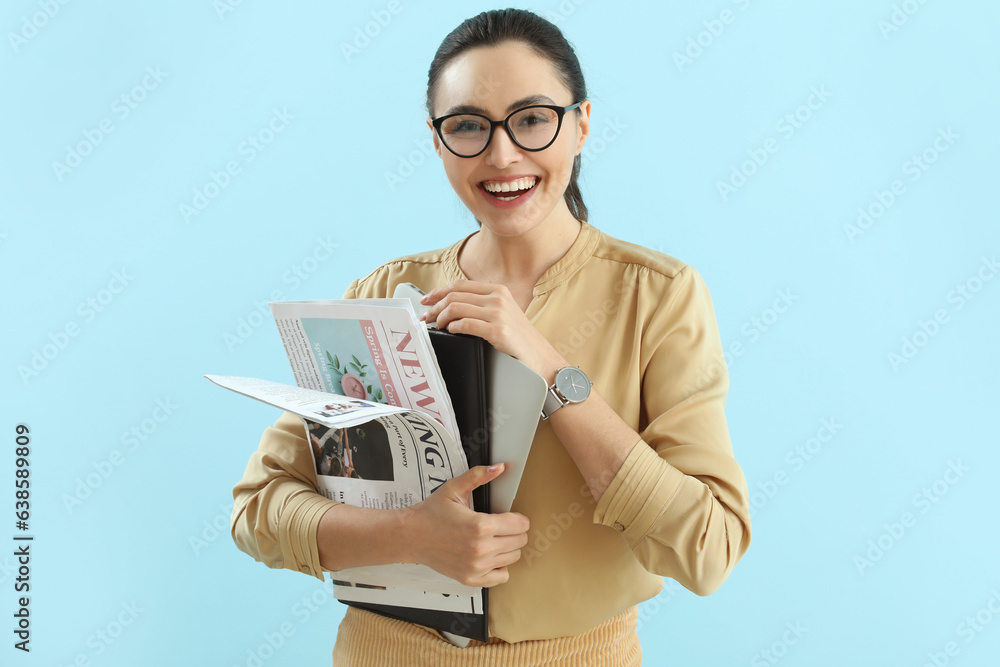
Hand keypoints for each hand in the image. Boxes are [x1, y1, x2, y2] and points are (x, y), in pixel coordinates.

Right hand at [400, 463, 529, 587]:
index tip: (511, 516)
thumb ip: (478, 476)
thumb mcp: (454, 488)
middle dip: (515, 532)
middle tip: (501, 526)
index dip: (519, 518)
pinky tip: (491, 556)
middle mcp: (480, 549)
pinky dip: (500, 567)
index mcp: (480, 526)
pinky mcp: (470, 578)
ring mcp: (476, 566)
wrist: (411, 535)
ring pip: (513, 558)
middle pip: (519, 541)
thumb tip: (499, 467)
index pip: (520, 525)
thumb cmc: (431, 513)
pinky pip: (501, 576)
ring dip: (508, 548)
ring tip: (494, 539)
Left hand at [419, 279, 565, 378]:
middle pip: (454, 295)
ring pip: (456, 308)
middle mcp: (498, 298)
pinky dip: (453, 328)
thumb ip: (483, 306)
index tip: (426, 300)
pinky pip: (465, 324)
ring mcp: (499, 313)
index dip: (438, 291)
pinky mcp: (498, 330)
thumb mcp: (504, 313)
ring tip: (437, 326)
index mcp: (498, 290)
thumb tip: (451, 307)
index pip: (460, 284)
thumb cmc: (520, 339)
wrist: (540, 357)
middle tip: (426, 317)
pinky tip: (451, 332)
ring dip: (441, 318)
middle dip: (435, 306)